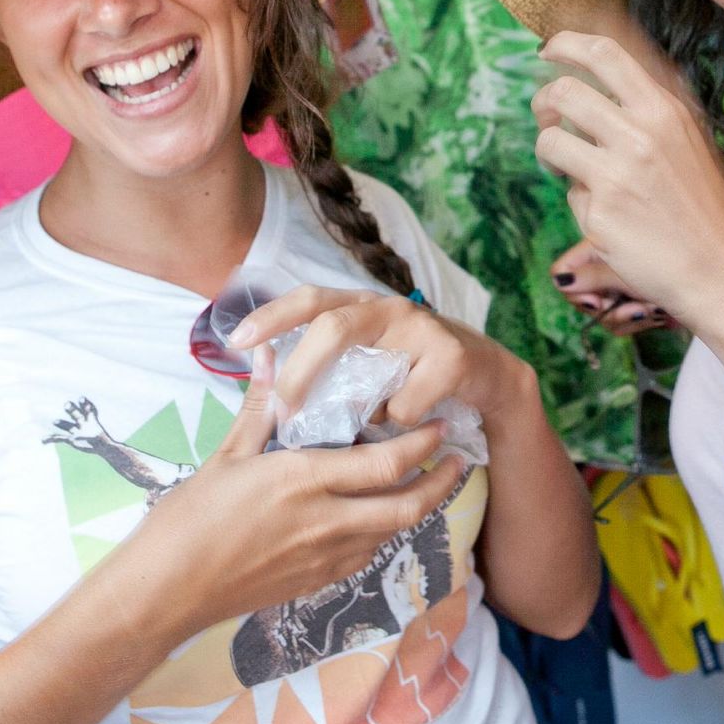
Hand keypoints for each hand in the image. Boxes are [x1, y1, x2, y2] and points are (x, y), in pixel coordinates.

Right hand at [121, 347, 468, 646]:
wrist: (165, 592)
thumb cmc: (188, 520)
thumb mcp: (226, 456)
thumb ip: (260, 407)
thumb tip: (270, 355)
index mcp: (304, 481)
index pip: (385, 462)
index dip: (421, 444)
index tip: (437, 425)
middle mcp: (324, 522)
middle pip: (406, 505)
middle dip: (440, 481)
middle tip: (457, 459)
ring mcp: (323, 558)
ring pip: (391, 532)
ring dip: (415, 508)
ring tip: (426, 483)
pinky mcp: (315, 583)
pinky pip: (366, 556)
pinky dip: (383, 533)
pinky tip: (379, 516)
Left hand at [231, 286, 534, 425]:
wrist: (487, 379)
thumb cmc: (412, 374)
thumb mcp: (367, 364)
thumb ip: (324, 366)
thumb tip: (262, 379)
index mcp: (360, 306)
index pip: (309, 298)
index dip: (272, 315)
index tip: (236, 340)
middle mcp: (389, 308)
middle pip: (334, 327)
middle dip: (301, 370)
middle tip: (283, 408)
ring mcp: (423, 329)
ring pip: (371, 373)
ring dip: (362, 411)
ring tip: (367, 425)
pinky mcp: (453, 357)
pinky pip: (406, 405)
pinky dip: (398, 424)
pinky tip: (411, 423)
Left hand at [533, 30, 723, 328]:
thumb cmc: (704, 209)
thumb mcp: (686, 142)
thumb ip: (644, 113)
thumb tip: (588, 90)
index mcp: (665, 110)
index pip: (605, 54)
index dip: (566, 44)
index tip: (547, 50)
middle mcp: (641, 133)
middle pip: (563, 89)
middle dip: (543, 101)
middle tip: (547, 117)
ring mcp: (618, 172)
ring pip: (550, 138)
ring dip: (550, 150)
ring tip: (567, 167)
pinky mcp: (600, 212)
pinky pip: (568, 192)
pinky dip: (579, 201)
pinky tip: (609, 216)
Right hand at [552, 240, 669, 336]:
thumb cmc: (679, 269)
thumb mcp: (629, 271)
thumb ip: (593, 276)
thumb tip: (560, 280)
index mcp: (601, 244)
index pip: (563, 271)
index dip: (576, 291)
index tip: (599, 302)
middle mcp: (610, 261)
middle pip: (585, 297)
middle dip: (611, 308)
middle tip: (638, 308)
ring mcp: (626, 282)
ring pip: (606, 314)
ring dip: (631, 317)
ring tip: (656, 309)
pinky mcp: (641, 298)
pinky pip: (626, 320)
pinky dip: (642, 320)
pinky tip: (661, 314)